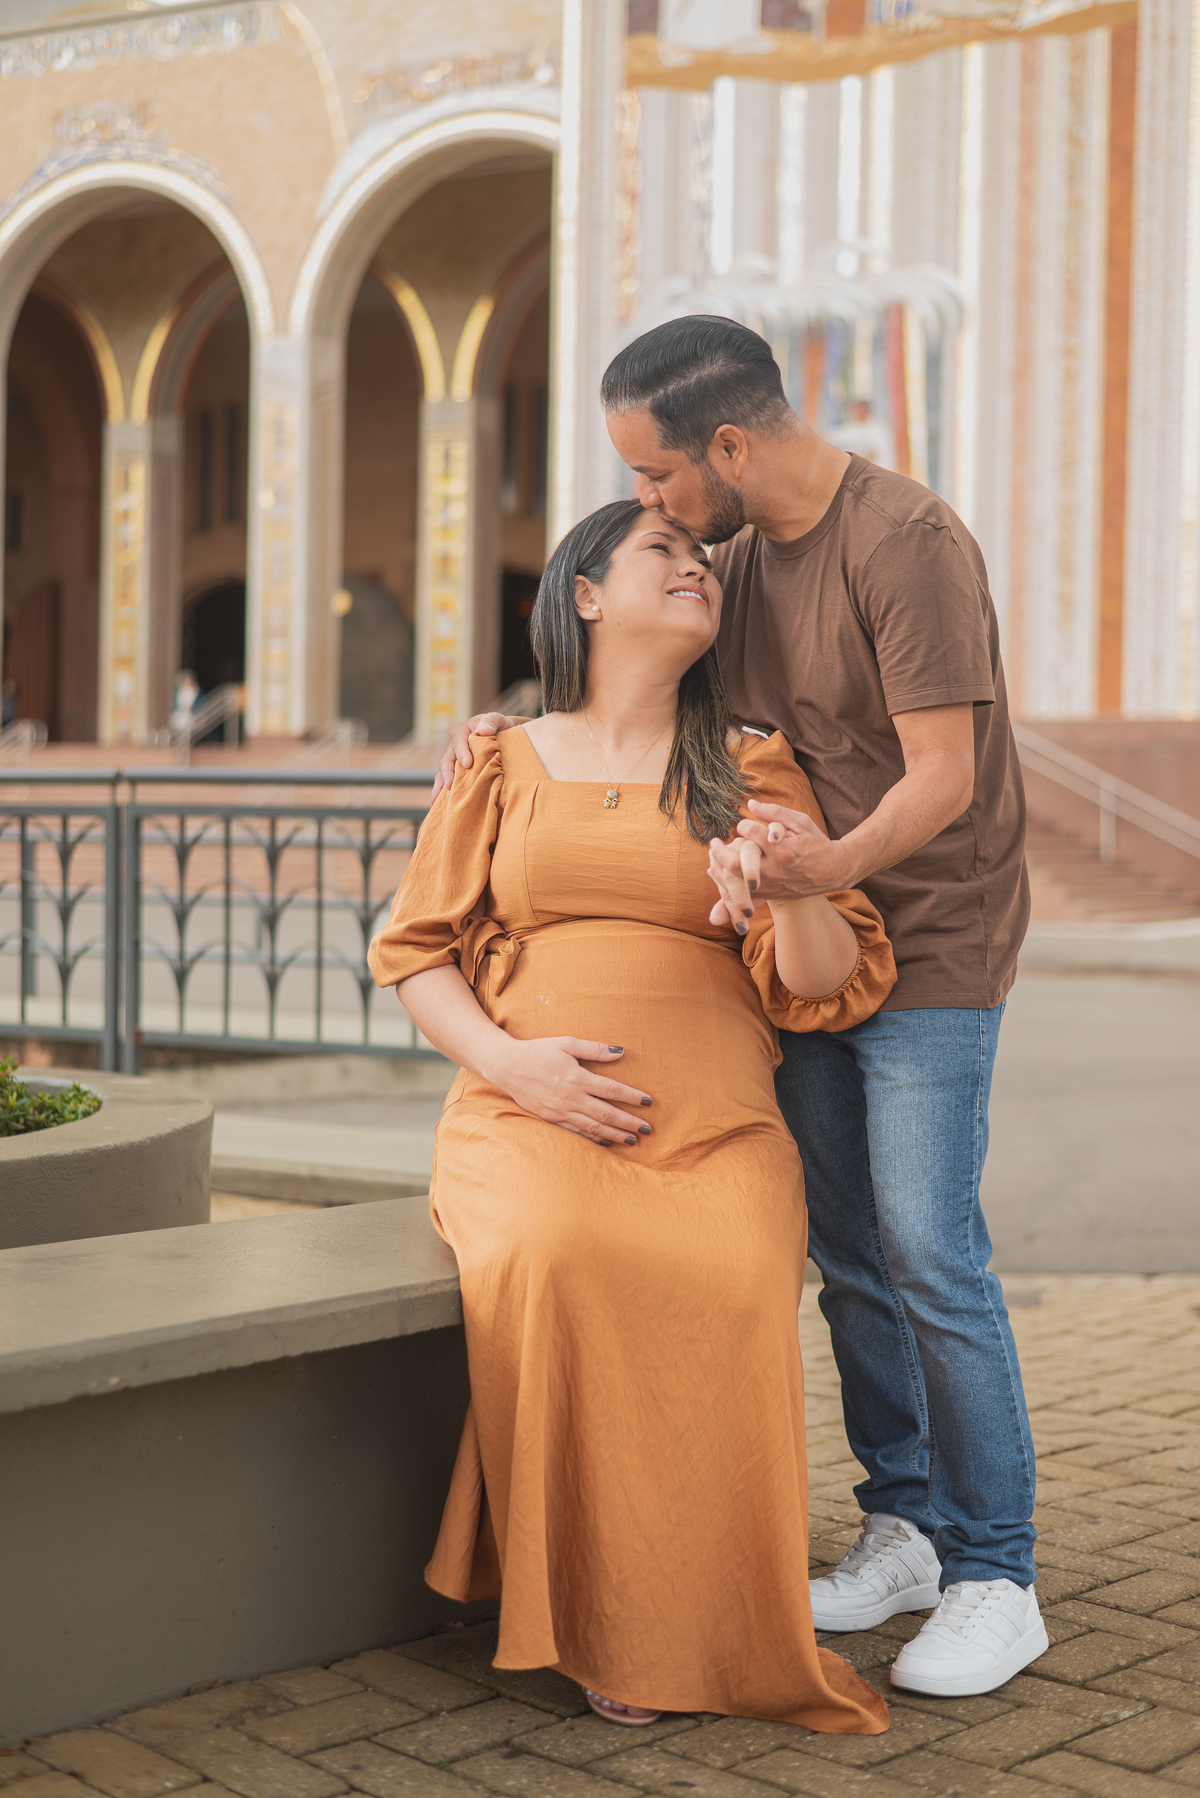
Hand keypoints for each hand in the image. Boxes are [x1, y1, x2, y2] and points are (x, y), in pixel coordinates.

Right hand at [433, 713, 526, 800]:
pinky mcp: (459, 773)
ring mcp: (455, 761)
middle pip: (447, 760)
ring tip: (437, 799)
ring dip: (440, 786)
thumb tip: (484, 731)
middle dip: (447, 773)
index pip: (458, 741)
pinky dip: (444, 792)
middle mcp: (455, 747)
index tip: (468, 764)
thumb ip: (491, 721)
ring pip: (444, 773)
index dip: (461, 752)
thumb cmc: (499, 726)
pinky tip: (440, 804)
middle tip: (451, 785)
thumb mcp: (497, 719)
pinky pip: (450, 782)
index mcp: (462, 732)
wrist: (505, 736)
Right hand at [485, 1037, 652, 1146]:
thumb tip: (620, 1052)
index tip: (648, 1102)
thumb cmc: (538, 1050)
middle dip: (629, 1122)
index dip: (632, 1097)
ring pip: (593, 1127)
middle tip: (648, 1128)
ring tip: (632, 1139)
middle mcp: (570, 1098)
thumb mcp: (566, 1042)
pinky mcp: (551, 1118)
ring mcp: (560, 1111)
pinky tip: (605, 1141)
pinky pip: (575, 1132)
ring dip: (615, 1134)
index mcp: (577, 1077)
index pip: (612, 1090)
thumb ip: (594, 1049)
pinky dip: (592, 1138)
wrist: (507, 1066)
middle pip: (607, 1114)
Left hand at [707, 800, 850, 926]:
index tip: (743, 824)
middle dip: (721, 850)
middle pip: (736, 863)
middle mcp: (775, 870)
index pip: (751, 833)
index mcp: (783, 850)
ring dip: (720, 868)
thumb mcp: (801, 822)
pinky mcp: (770, 895)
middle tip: (713, 842)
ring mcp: (771, 885)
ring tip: (714, 856)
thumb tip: (750, 804)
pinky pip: (744, 895)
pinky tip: (719, 874)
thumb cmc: (815, 843)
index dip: (743, 825)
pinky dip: (728, 886)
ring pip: (736, 881)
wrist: (831, 872)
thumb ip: (775, 812)